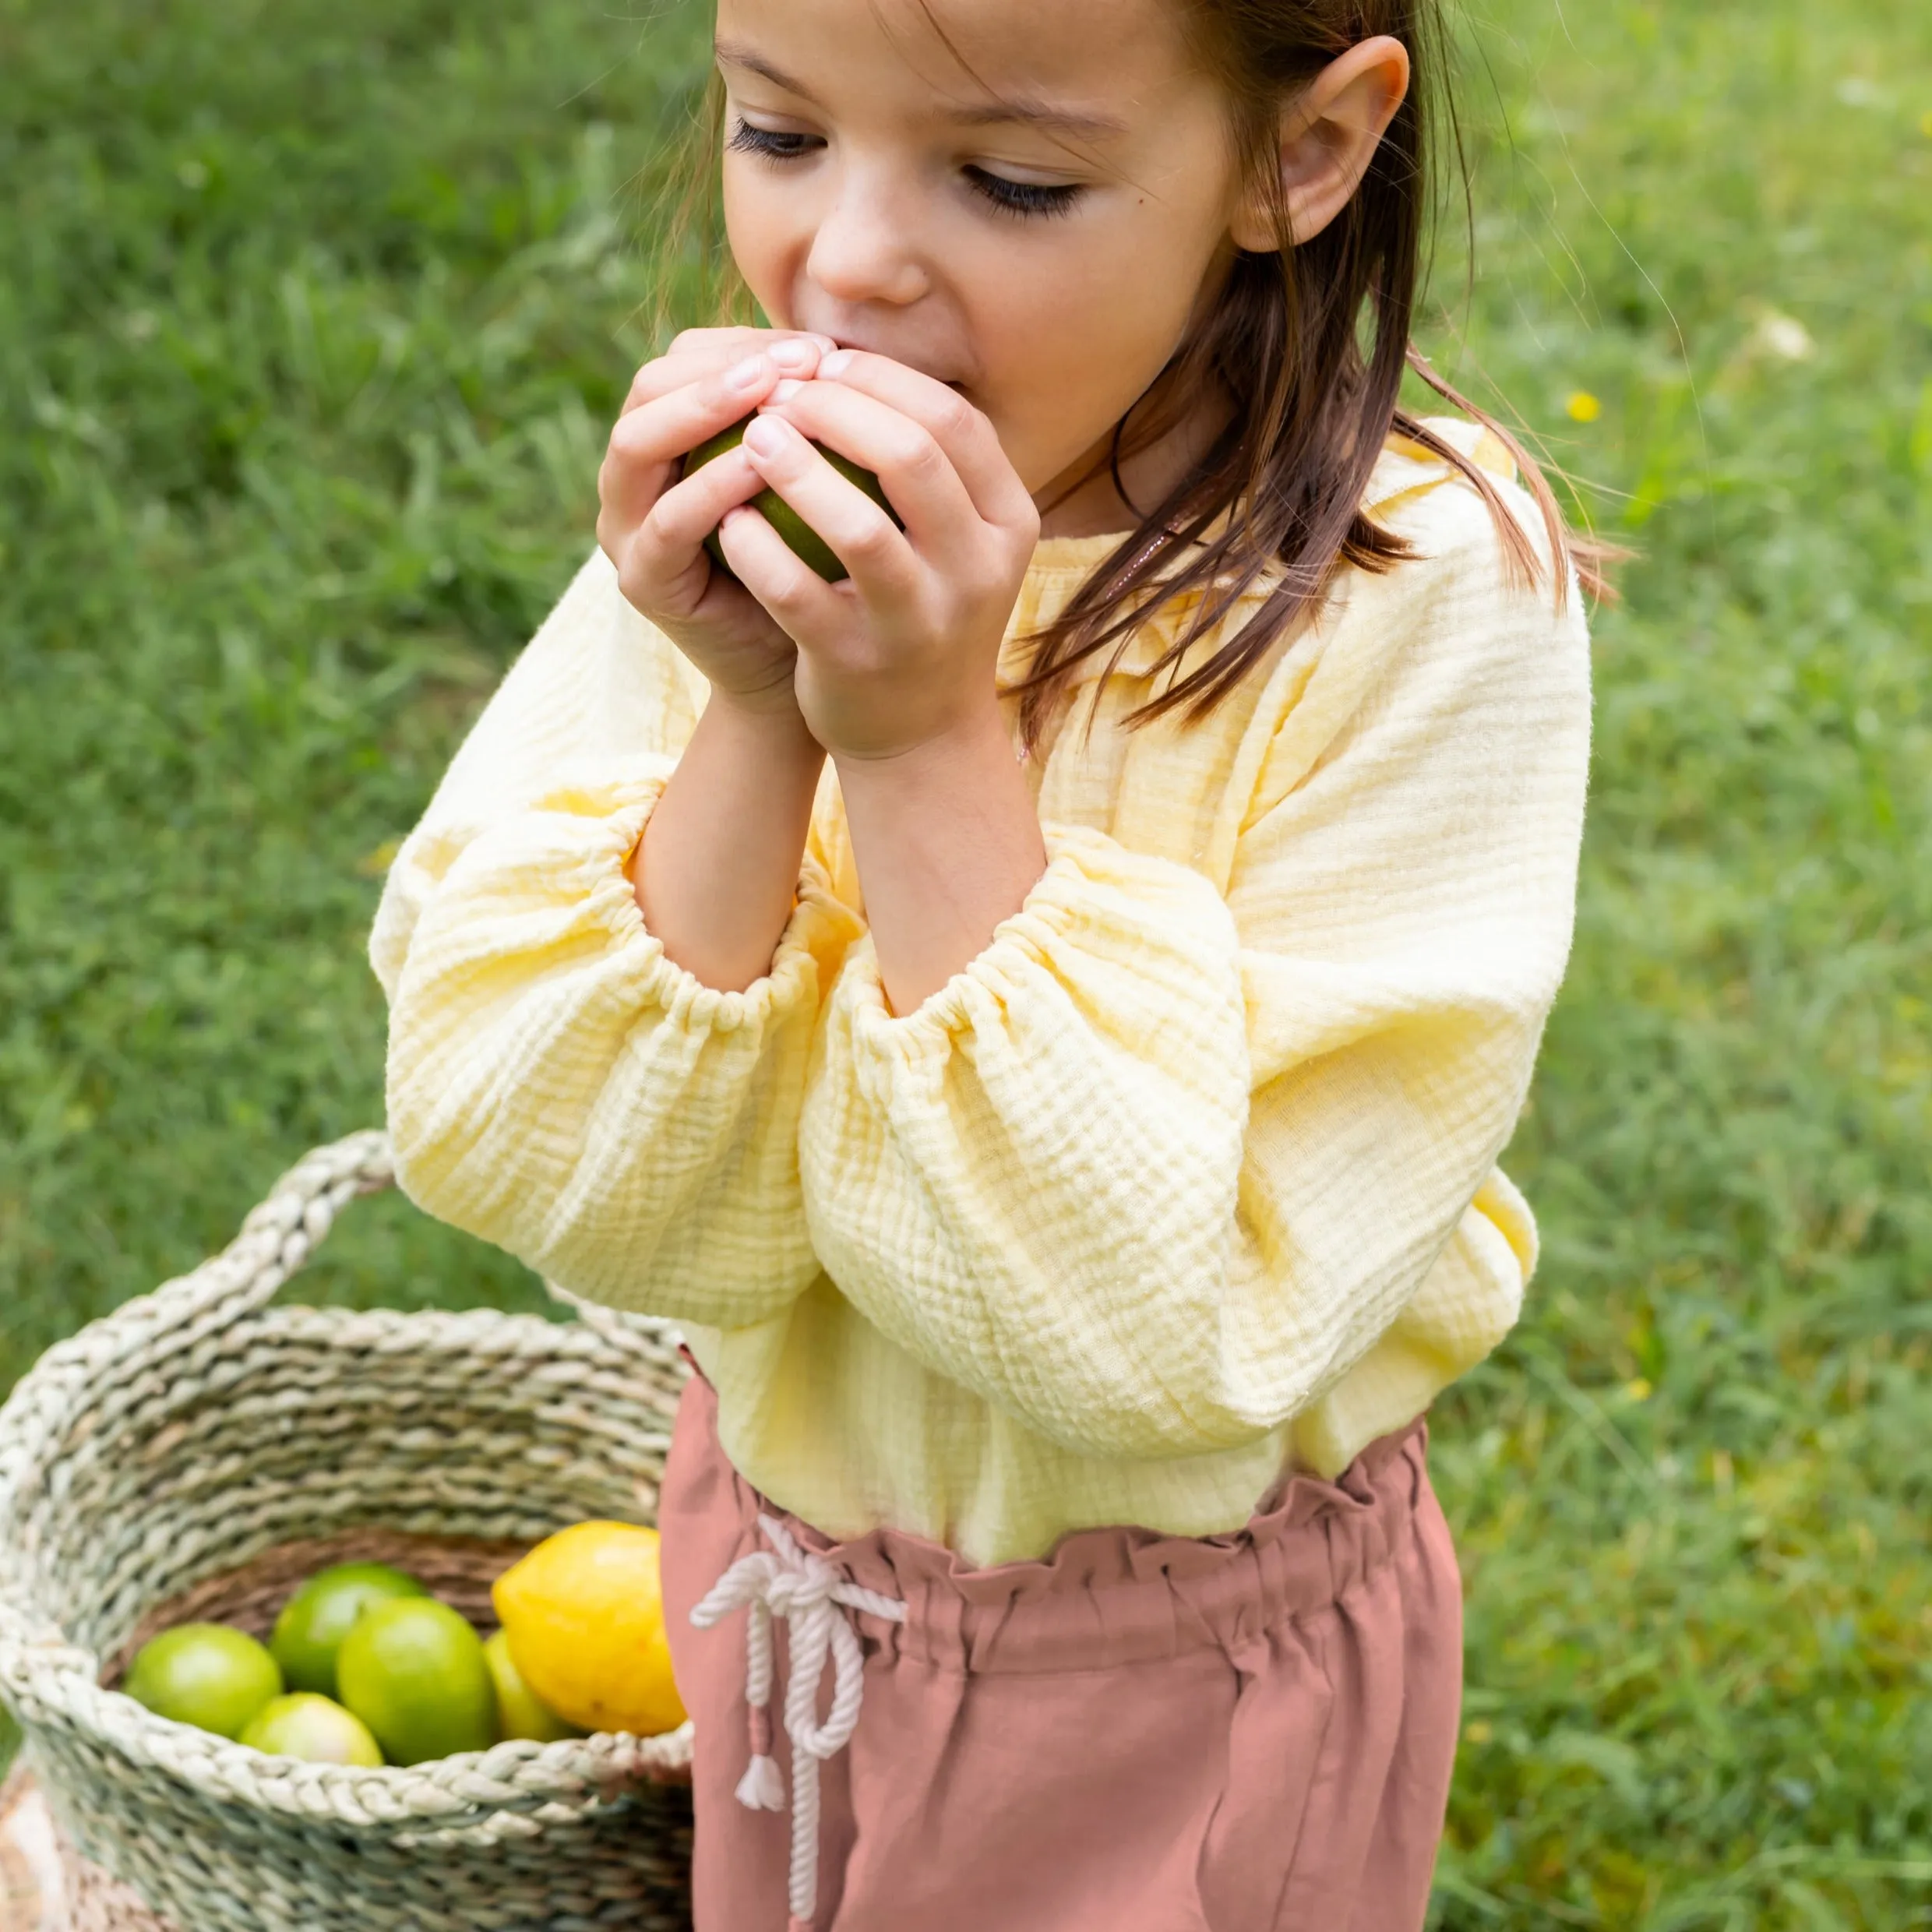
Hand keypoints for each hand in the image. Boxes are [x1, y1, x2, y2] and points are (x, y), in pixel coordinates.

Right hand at [596, 327, 836, 714]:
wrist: (798, 675)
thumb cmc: (816, 568)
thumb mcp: (815, 482)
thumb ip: (810, 423)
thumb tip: (852, 343)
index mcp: (669, 442)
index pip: (684, 360)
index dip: (745, 342)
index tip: (820, 345)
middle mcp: (632, 479)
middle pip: (648, 385)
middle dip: (722, 363)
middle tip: (798, 359)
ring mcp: (626, 529)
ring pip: (637, 441)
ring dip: (704, 407)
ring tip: (774, 389)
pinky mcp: (642, 581)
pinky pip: (668, 521)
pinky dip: (712, 485)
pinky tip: (765, 465)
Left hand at [716, 351, 1041, 761]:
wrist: (921, 735)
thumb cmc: (922, 607)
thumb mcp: (956, 536)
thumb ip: (925, 460)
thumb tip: (847, 353)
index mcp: (1008, 525)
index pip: (953, 422)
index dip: (882, 380)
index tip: (823, 365)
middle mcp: (977, 573)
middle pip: (912, 457)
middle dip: (835, 408)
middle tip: (778, 391)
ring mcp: (919, 623)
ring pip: (860, 529)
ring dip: (796, 470)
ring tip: (752, 438)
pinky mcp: (856, 663)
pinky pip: (797, 593)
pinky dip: (756, 547)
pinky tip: (731, 519)